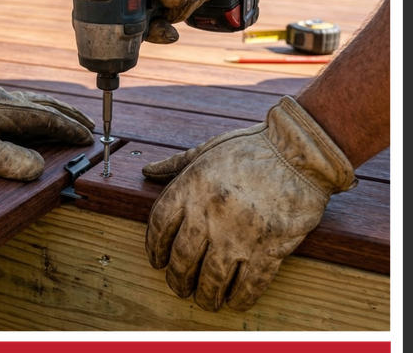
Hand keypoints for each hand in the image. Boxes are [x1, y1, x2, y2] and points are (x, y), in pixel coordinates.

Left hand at [0, 67, 94, 180]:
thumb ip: (7, 160)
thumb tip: (39, 169)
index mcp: (8, 110)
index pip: (49, 119)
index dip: (70, 129)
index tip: (88, 137)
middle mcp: (5, 99)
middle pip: (47, 105)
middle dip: (70, 116)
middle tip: (88, 125)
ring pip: (34, 101)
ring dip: (56, 110)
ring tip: (68, 118)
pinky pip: (20, 102)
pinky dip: (37, 108)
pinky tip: (30, 114)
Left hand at [142, 96, 357, 310]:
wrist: (301, 153)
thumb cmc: (252, 148)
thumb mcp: (207, 150)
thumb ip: (175, 164)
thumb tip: (148, 171)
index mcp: (191, 188)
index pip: (159, 227)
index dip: (153, 248)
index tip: (157, 260)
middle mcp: (209, 214)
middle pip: (181, 259)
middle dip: (177, 279)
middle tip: (180, 286)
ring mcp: (239, 234)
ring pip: (211, 279)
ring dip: (204, 295)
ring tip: (204, 300)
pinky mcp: (269, 248)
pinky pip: (249, 285)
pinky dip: (240, 298)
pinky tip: (234, 301)